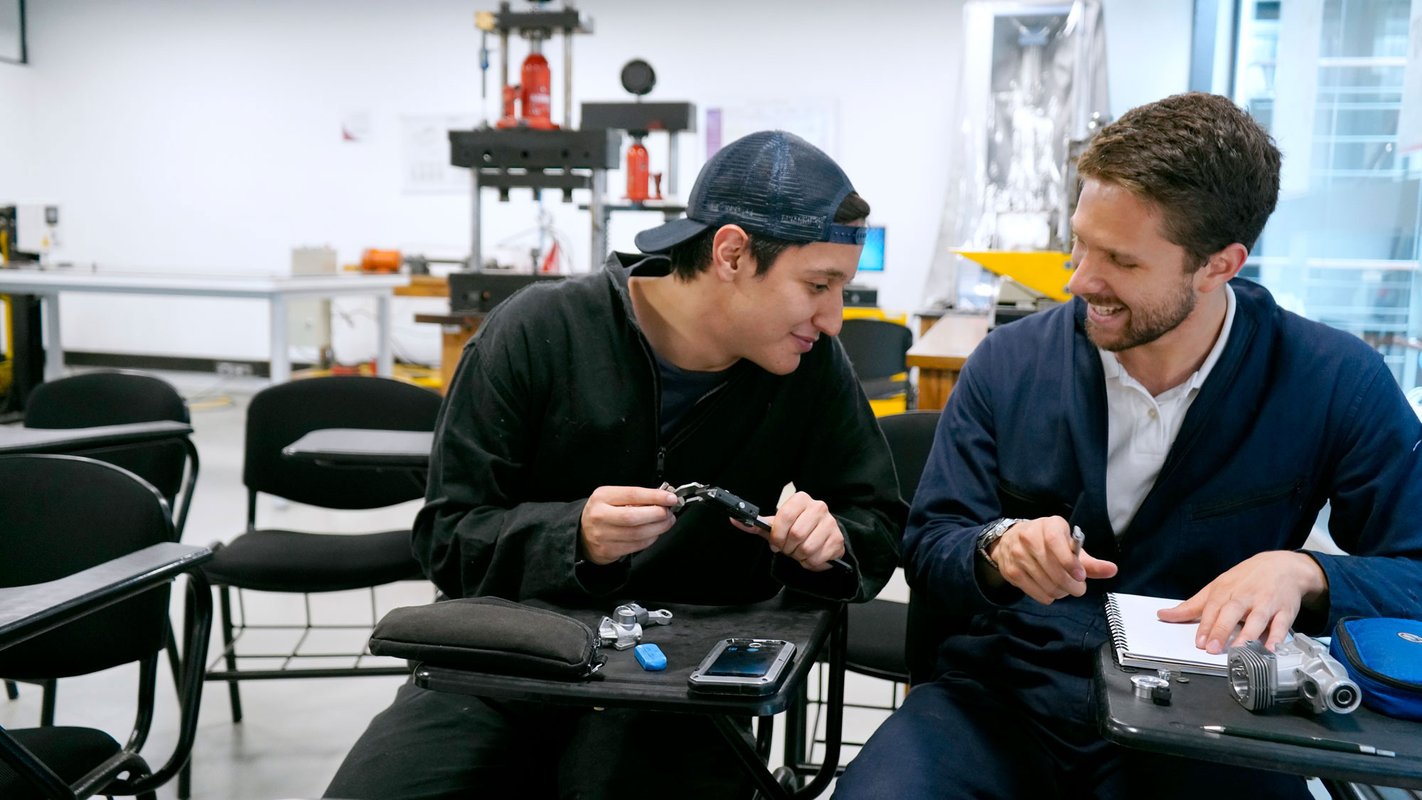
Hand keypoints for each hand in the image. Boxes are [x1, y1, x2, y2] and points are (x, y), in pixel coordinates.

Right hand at [578, 485, 679, 564]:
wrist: (581, 533)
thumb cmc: (603, 512)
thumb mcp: (612, 497)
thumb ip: (635, 497)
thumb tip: (663, 499)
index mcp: (602, 497)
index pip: (633, 495)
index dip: (655, 497)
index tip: (670, 498)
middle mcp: (600, 515)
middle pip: (634, 516)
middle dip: (658, 514)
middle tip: (669, 512)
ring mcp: (603, 535)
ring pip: (637, 534)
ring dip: (658, 528)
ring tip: (666, 522)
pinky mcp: (608, 550)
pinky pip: (636, 546)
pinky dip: (651, 539)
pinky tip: (654, 533)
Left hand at [731, 490, 844, 571]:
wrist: (821, 538)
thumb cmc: (796, 530)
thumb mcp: (776, 526)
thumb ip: (756, 524)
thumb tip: (734, 519)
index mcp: (801, 499)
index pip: (785, 515)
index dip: (777, 534)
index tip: (775, 542)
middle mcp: (819, 507)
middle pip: (796, 534)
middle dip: (788, 548)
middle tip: (788, 548)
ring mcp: (830, 523)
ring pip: (807, 548)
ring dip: (799, 556)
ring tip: (799, 552)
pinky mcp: (838, 540)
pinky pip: (818, 558)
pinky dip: (810, 563)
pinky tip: (810, 556)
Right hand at [986, 516, 1116, 604]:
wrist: (1010, 540)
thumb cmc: (1047, 542)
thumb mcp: (1068, 545)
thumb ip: (1090, 561)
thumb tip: (1112, 570)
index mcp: (1047, 526)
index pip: (1055, 542)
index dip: (1069, 562)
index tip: (1081, 576)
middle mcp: (1028, 537)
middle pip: (1053, 569)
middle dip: (1071, 585)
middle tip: (1079, 588)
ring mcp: (1017, 554)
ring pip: (1046, 584)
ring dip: (1061, 592)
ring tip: (1064, 587)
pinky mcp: (1010, 571)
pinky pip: (1036, 593)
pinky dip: (1048, 596)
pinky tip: (1049, 588)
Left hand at [1157, 551, 1327, 653]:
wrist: (1282, 565)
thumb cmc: (1245, 579)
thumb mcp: (1216, 587)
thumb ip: (1191, 606)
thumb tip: (1164, 615)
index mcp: (1225, 591)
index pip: (1212, 609)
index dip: (1205, 626)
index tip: (1200, 642)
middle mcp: (1244, 597)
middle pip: (1231, 612)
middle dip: (1221, 630)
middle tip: (1213, 648)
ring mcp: (1265, 603)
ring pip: (1257, 619)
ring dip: (1248, 635)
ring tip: (1240, 650)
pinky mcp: (1285, 610)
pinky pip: (1281, 625)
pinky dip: (1276, 637)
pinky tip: (1270, 648)